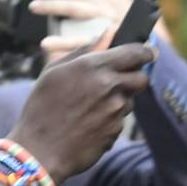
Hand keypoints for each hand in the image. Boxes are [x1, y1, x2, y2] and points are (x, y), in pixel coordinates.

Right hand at [8, 41, 155, 180]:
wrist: (39, 151)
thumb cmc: (41, 108)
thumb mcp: (54, 71)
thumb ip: (84, 50)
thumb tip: (106, 34)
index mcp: (93, 66)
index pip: (135, 52)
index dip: (145, 51)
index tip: (147, 52)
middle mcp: (109, 86)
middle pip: (141, 78)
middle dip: (134, 77)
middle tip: (117, 81)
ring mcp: (115, 111)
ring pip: (129, 101)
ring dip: (117, 101)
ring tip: (88, 108)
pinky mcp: (116, 132)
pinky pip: (119, 121)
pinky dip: (108, 121)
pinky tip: (86, 124)